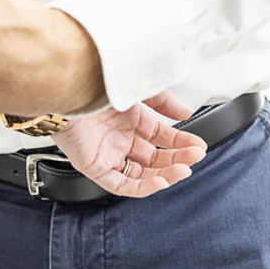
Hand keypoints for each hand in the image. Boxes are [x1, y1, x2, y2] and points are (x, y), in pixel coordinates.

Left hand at [54, 91, 206, 197]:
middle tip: (194, 158)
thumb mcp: (140, 88)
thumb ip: (165, 103)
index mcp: (129, 117)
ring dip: (164, 174)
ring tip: (183, 171)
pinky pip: (120, 183)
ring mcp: (107, 151)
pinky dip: (142, 186)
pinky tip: (160, 181)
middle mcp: (119, 135)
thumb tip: (186, 113)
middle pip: (153, 156)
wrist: (71, 86)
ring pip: (140, 172)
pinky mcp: (94, 166)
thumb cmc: (98, 82)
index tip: (198, 146)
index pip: (160, 136)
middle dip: (177, 158)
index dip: (180, 142)